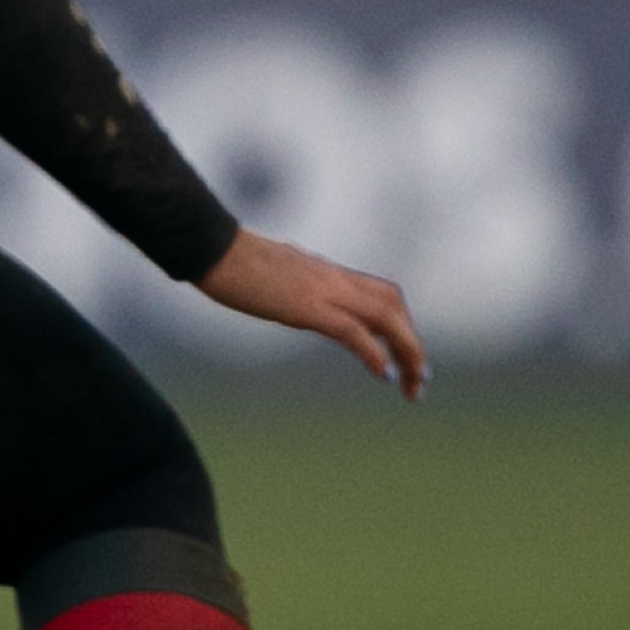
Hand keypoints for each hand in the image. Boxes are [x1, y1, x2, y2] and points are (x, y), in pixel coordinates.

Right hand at [197, 227, 427, 400]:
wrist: (210, 246)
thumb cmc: (228, 259)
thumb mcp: (272, 274)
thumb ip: (291, 285)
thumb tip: (288, 294)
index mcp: (326, 273)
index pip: (383, 294)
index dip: (402, 325)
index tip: (404, 356)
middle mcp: (334, 279)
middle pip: (393, 307)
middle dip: (412, 344)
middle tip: (419, 380)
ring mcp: (323, 291)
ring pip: (386, 318)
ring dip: (407, 352)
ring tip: (412, 383)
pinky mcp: (307, 307)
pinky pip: (353, 331)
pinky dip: (374, 354)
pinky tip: (383, 376)